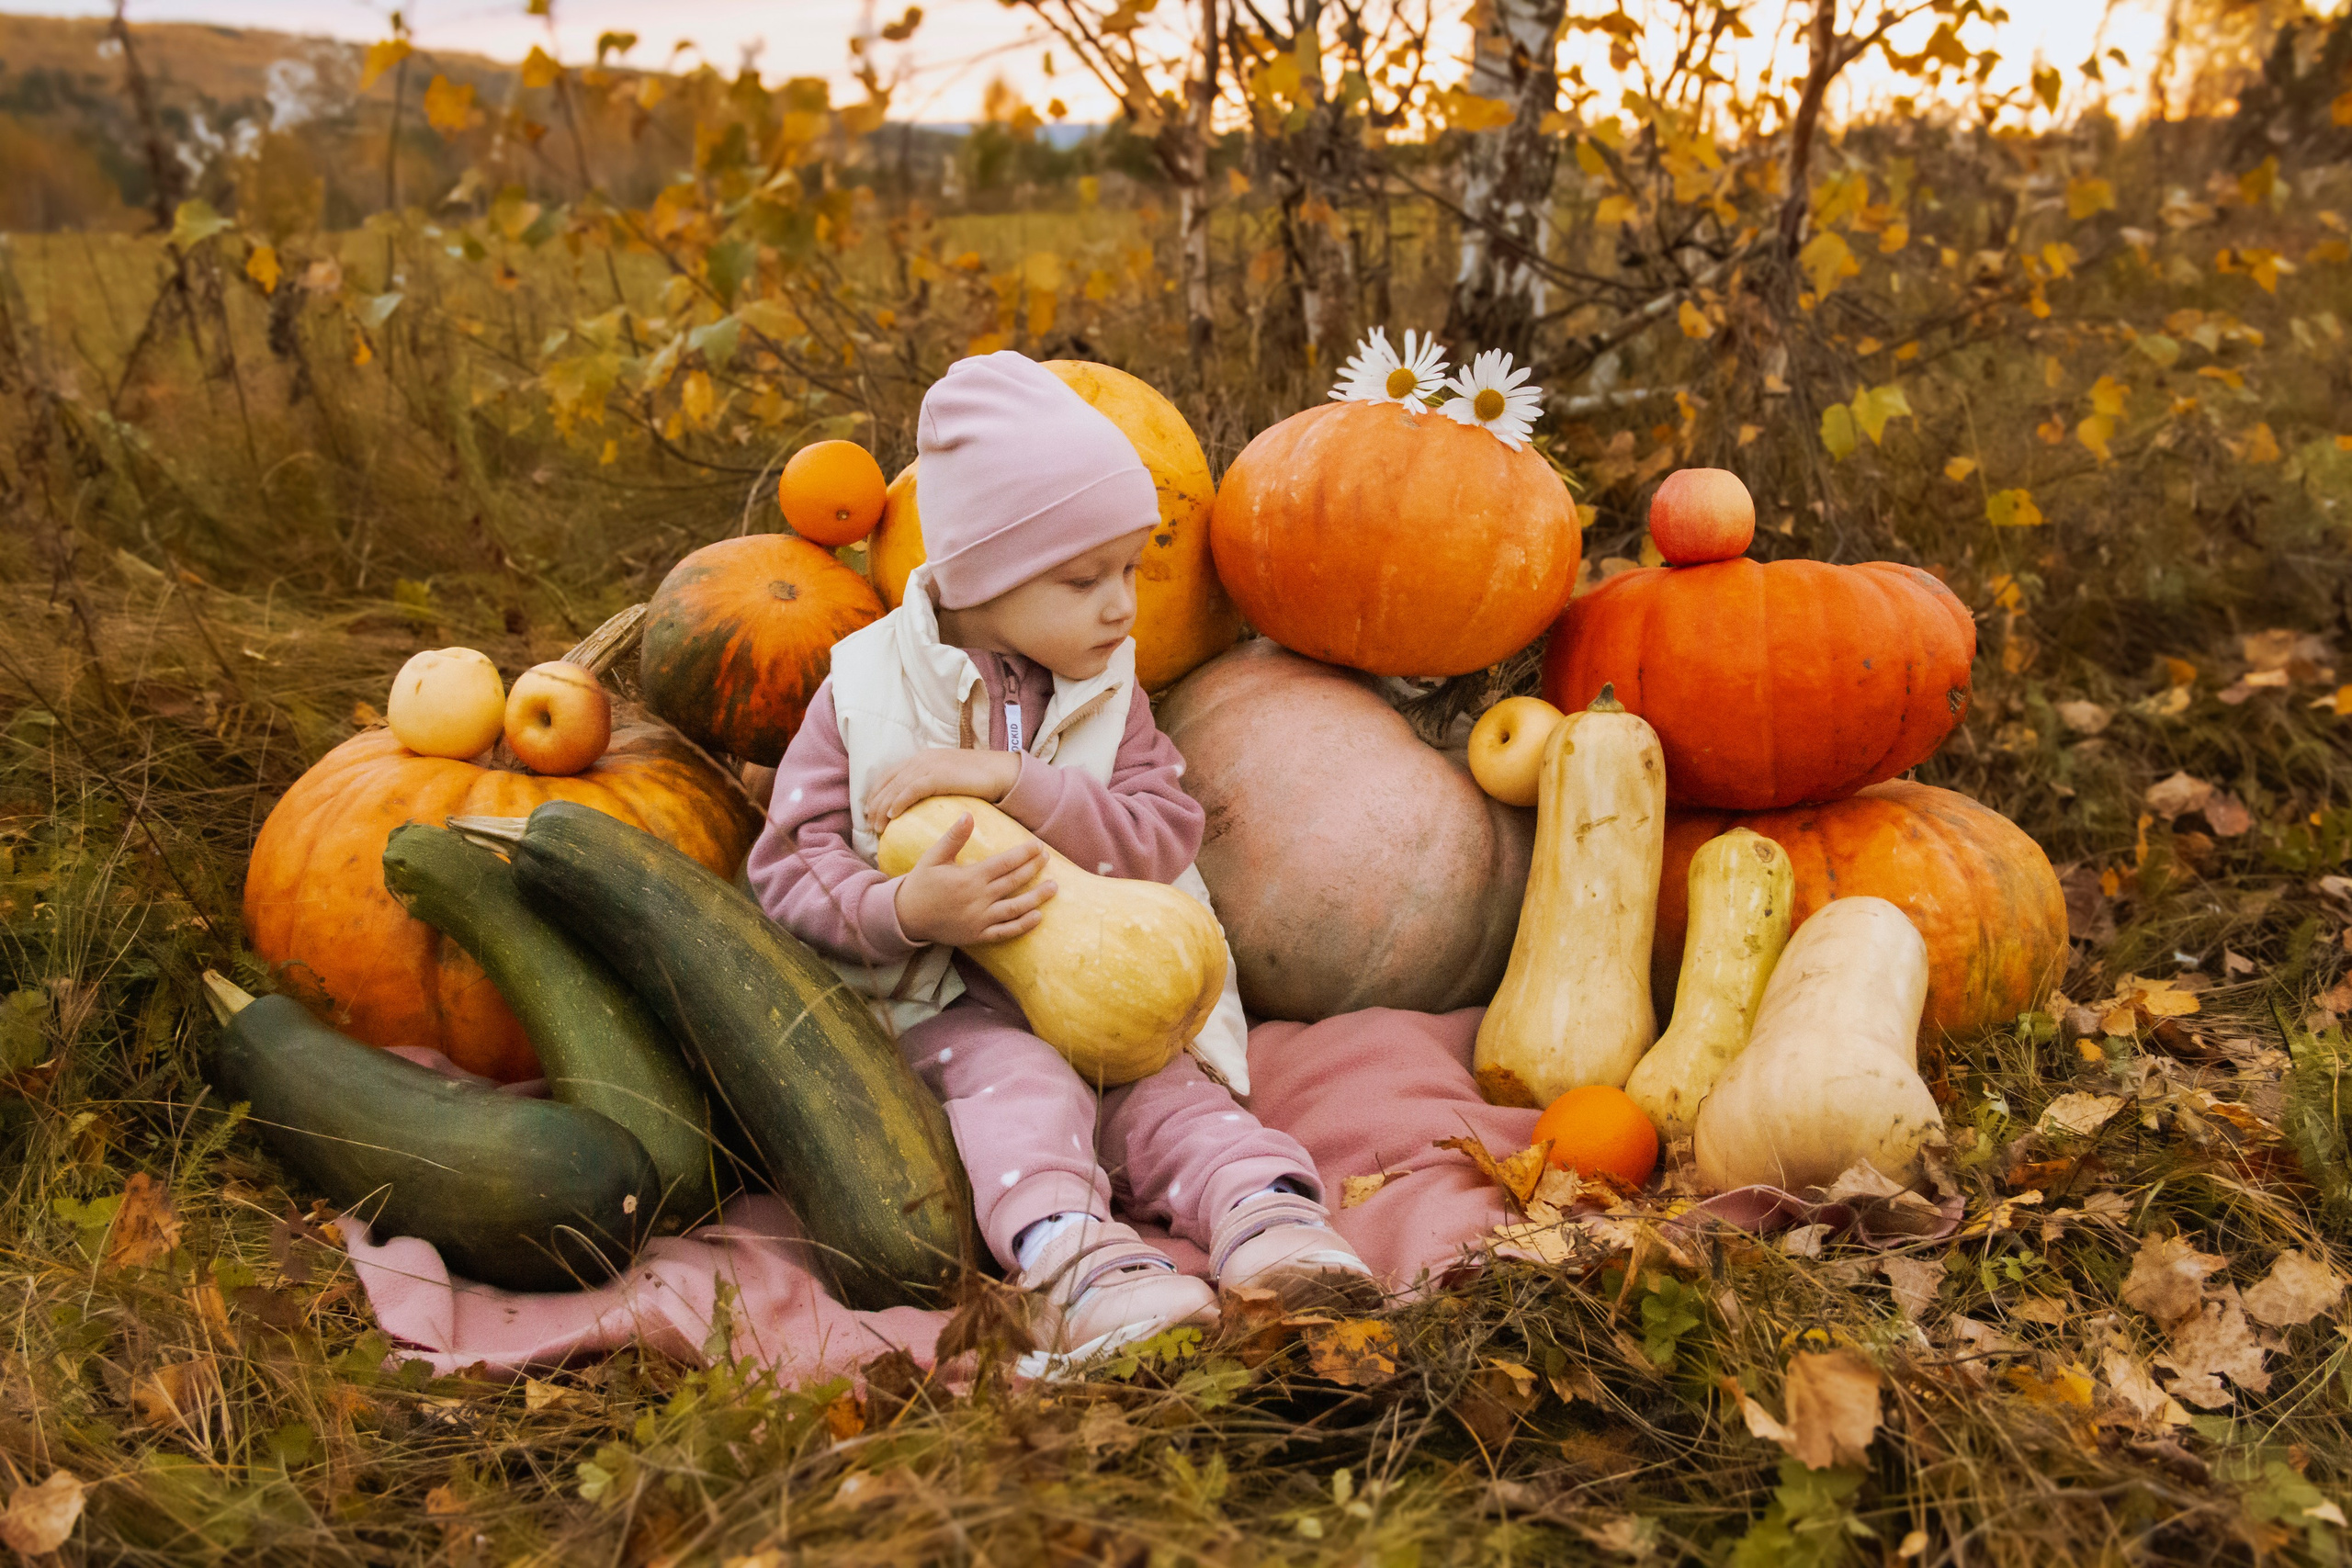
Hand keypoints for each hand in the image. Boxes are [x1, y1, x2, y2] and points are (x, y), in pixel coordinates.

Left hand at [864, 748, 1020, 834]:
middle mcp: (922, 759)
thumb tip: (921, 803)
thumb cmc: (979, 779)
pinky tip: (892, 816)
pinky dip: (899, 802)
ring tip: (877, 827)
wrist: (1001, 772)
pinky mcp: (938, 775)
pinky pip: (911, 790)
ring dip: (883, 808)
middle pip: (888, 782)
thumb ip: (933, 783)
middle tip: (869, 825)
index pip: (889, 774)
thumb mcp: (949, 778)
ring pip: (895, 787)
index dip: (876, 793)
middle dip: (875, 803)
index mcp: (923, 758)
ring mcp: (929, 765)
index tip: (869, 811)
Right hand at [892, 813, 1056, 946]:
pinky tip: (1037, 917)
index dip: (1024, 854)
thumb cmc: (921, 883)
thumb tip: (968, 815)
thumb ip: (953, 837)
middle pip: (1014, 882)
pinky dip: (1023, 925)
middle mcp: (978, 899)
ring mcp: (979, 919)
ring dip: (1037, 898)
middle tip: (1048, 858)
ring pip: (1015, 908)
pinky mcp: (978, 936)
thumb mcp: (933, 857)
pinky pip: (1005, 932)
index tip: (1038, 845)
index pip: (1005, 863)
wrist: (906, 917)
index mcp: (969, 877)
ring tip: (1054, 887)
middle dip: (1034, 869)